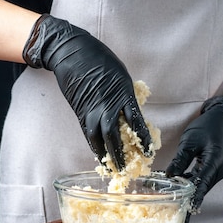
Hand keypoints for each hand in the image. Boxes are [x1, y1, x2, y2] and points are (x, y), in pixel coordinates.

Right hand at [23, 14, 151, 168]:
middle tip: (127, 169)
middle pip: (115, 137)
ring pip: (99, 140)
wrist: (73, 53)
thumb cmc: (101, 60)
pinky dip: (95, 147)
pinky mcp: (80, 113)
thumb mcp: (122, 77)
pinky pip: (89, 135)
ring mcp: (91, 111)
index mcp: (123, 94)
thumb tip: (131, 114)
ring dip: (106, 156)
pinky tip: (99, 155)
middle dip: (122, 155)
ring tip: (112, 168)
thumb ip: (127, 97)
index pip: (136, 123)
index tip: (149, 151)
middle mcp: (107, 106)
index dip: (143, 139)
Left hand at [166, 97, 222, 210]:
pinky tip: (180, 182)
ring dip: (189, 188)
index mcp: (216, 160)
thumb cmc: (209, 127)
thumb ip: (180, 159)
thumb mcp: (190, 141)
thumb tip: (170, 175)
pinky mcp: (217, 170)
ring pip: (203, 185)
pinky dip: (193, 182)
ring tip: (171, 190)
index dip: (194, 195)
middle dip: (187, 193)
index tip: (188, 207)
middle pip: (203, 186)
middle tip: (170, 198)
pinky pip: (204, 180)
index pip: (203, 182)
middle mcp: (221, 169)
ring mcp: (220, 171)